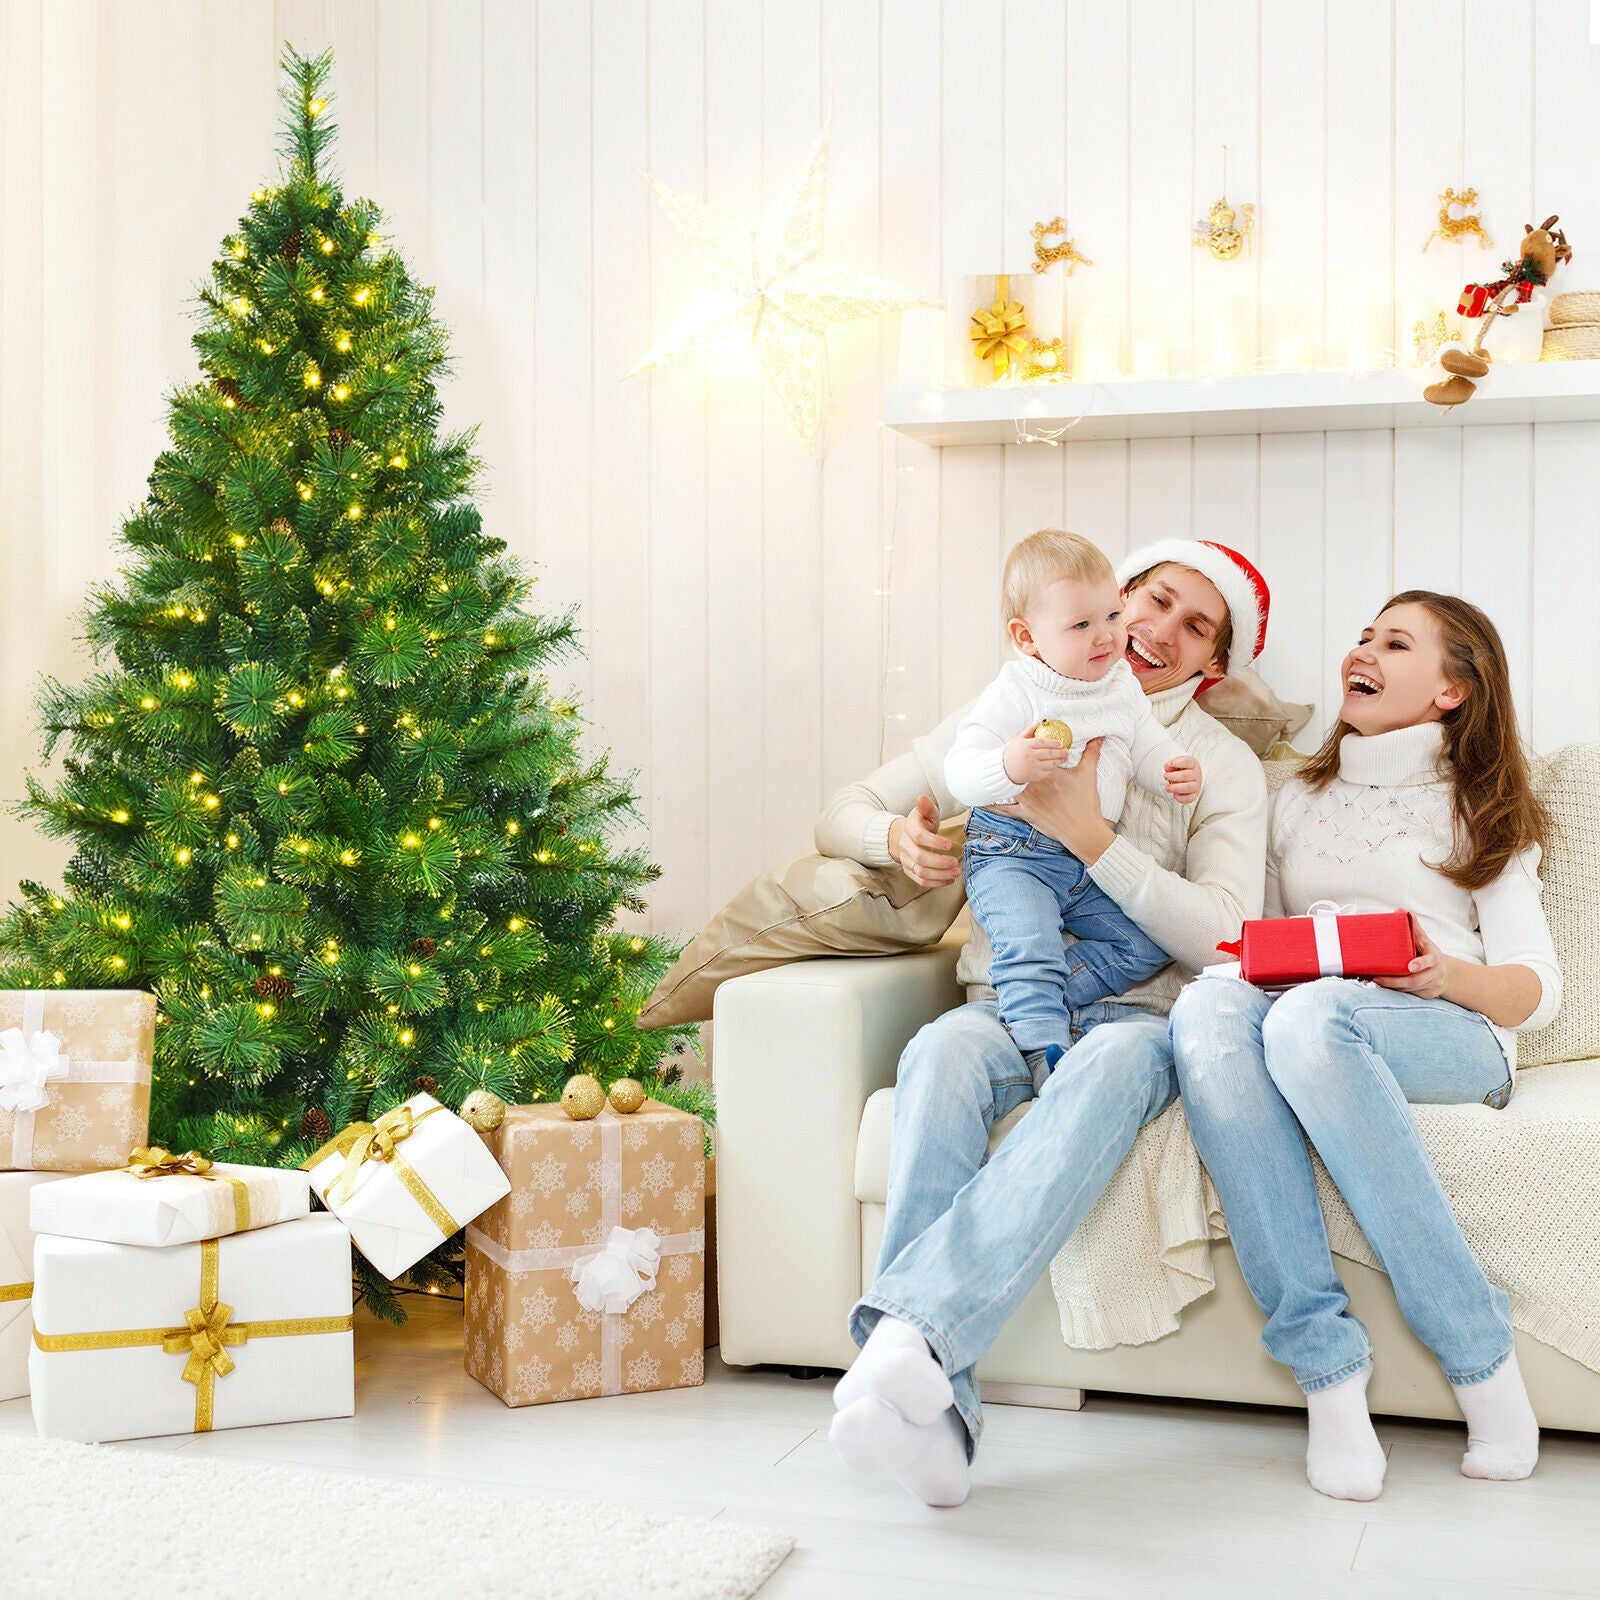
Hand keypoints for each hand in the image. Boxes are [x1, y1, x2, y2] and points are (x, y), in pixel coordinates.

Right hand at [886, 795, 959, 888]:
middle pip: (920, 858)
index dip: (934, 842)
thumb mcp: (925, 812)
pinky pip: (920, 881)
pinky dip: (935, 883)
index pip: (919, 837)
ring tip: (955, 873)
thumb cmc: (920, 823)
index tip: (950, 845)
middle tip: (955, 863)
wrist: (904, 836)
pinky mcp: (909, 870)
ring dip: (940, 875)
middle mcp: (906, 845)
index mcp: (910, 828)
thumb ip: (926, 806)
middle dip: (940, 862)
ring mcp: (906, 860)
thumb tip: (922, 798)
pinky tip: (948, 880)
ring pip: (921, 872)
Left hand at [993, 738, 1115, 864]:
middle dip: (1012, 763)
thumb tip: (1099, 738)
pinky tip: (982, 801)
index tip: (1025, 743)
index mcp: (1048, 773)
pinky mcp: (1026, 814)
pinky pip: (1005, 809)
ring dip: (999, 781)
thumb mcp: (1088, 775)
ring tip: (986, 773)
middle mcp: (1035, 785)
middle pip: (1018, 770)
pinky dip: (994, 806)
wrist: (1082, 830)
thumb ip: (1092, 754)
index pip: (1035, 756)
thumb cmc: (1086, 803)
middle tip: (1003, 754)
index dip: (1030, 749)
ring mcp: (1028, 800)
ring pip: (1008, 787)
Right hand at [1003, 727, 1070, 786]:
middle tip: (1067, 751)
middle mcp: (1030, 756)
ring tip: (1064, 758)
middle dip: (1060, 752)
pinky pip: (1047, 771)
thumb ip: (1029, 731)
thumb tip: (1038, 722)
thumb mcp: (1018, 740)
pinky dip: (1052, 768)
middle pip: (1049, 753)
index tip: (1060, 743)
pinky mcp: (1035, 775)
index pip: (1043, 742)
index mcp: (1026, 746)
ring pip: (1050, 763)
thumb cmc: (1011, 753)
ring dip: (1059, 761)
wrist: (1004, 770)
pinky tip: (1055, 765)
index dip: (1053, 742)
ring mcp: (1033, 766)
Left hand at [1164, 754, 1201, 804]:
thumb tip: (1167, 767)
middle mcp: (1196, 774)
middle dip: (1173, 776)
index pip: (1187, 761)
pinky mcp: (1194, 795)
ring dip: (1175, 788)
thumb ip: (1170, 765)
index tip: (1169, 764)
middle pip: (1186, 776)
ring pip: (1188, 787)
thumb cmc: (1180, 770)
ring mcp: (1196, 785)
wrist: (1186, 777)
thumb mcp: (1175, 764)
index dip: (1177, 762)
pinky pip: (1189, 799)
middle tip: (1165, 776)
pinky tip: (1174, 794)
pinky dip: (1180, 798)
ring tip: (1167, 787)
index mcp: (1193, 764)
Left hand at [1373, 920, 1450, 999]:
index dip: (1420, 963)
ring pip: (1411, 989)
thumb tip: (1399, 910)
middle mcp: (1436, 973)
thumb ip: (1413, 927)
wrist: (1444, 971)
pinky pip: (1410, 994)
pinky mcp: (1426, 994)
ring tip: (1374, 982)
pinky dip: (1396, 991)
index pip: (1430, 961)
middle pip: (1416, 980)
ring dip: (1392, 987)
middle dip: (1395, 981)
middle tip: (1376, 978)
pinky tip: (1382, 987)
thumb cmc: (1427, 952)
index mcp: (1435, 957)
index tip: (1410, 966)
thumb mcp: (1423, 939)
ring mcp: (1432, 985)